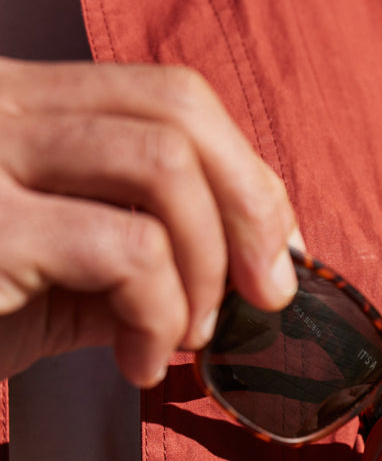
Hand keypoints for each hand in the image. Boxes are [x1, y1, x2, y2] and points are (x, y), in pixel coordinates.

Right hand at [0, 57, 299, 385]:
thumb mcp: (60, 277)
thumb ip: (140, 259)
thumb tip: (242, 278)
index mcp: (26, 106)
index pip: (168, 97)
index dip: (246, 173)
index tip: (276, 250)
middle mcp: (2, 108)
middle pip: (177, 109)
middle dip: (253, 208)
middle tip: (265, 294)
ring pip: (163, 169)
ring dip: (207, 270)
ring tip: (185, 335)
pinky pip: (128, 253)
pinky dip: (161, 318)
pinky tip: (137, 363)